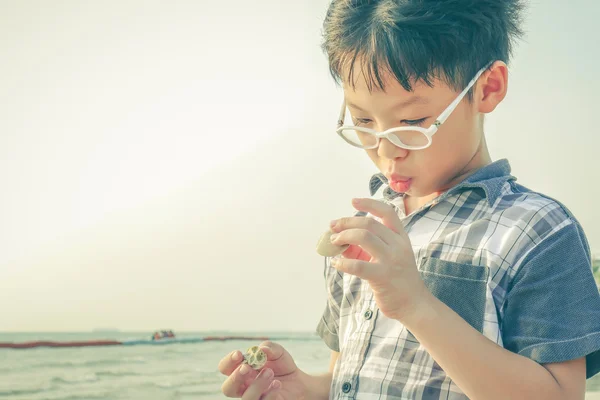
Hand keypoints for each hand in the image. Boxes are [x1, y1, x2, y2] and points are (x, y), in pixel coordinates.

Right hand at [218, 341, 307, 398]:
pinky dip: (269, 394)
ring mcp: (254, 397)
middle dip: (235, 377)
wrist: (298, 382)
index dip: (228, 361)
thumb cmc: (282, 366)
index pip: (225, 367)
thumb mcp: (278, 352)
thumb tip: (261, 349)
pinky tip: (277, 384)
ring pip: (246, 399)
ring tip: (270, 373)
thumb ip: (270, 347)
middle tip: (247, 367)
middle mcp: (244, 386)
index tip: (239, 354)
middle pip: (228, 388)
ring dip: (256, 385)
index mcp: (241, 369)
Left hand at [329, 198, 429, 321]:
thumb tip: (341, 240)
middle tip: (333, 227)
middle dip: (347, 222)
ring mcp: (391, 260)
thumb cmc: (397, 279)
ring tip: (334, 242)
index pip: (387, 212)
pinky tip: (336, 263)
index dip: (369, 204)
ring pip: (364, 237)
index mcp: (401, 237)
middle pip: (369, 224)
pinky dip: (342, 263)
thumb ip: (368, 247)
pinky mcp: (383, 277)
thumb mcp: (387, 257)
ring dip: (344, 236)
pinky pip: (358, 265)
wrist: (414, 304)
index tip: (353, 202)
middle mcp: (398, 245)